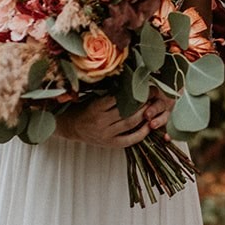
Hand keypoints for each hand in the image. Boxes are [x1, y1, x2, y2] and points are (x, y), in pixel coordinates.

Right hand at [56, 93, 170, 148]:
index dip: (133, 92)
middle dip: (142, 103)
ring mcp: (106, 134)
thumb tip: (129, 81)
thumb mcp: (93, 97)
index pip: (119, 98)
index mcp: (96, 108)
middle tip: (153, 95)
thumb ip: (109, 93)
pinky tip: (149, 126)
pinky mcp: (110, 144)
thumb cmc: (85, 108)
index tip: (143, 85)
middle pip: (127, 111)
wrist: (72, 127)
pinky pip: (129, 139)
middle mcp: (101, 122)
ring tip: (153, 106)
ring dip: (144, 115)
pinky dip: (141, 133)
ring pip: (130, 123)